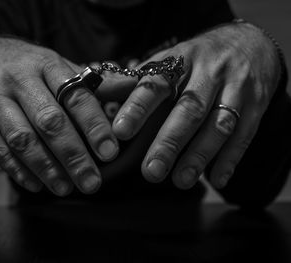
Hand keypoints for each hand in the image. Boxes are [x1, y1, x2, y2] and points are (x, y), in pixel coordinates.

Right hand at [0, 38, 120, 195]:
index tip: (109, 153)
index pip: (76, 96)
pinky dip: (17, 170)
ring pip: (22, 139)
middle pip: (49, 121)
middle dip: (73, 156)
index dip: (94, 126)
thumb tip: (135, 86)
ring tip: (66, 188)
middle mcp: (19, 80)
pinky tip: (36, 185)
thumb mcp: (61, 66)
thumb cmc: (31, 67)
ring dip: (46, 168)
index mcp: (48, 64)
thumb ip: (96, 82)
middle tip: (92, 182)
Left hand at [112, 22, 280, 188]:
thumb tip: (99, 89)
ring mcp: (236, 88)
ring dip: (199, 155)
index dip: (138, 107)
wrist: (249, 43)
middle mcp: (209, 73)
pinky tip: (217, 179)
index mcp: (180, 60)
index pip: (156, 83)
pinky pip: (245, 134)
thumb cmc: (198, 59)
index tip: (120, 131)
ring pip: (218, 124)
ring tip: (181, 180)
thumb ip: (137, 78)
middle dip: (169, 142)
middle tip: (151, 171)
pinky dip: (231, 158)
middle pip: (188, 109)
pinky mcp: (256, 104)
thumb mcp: (168, 60)